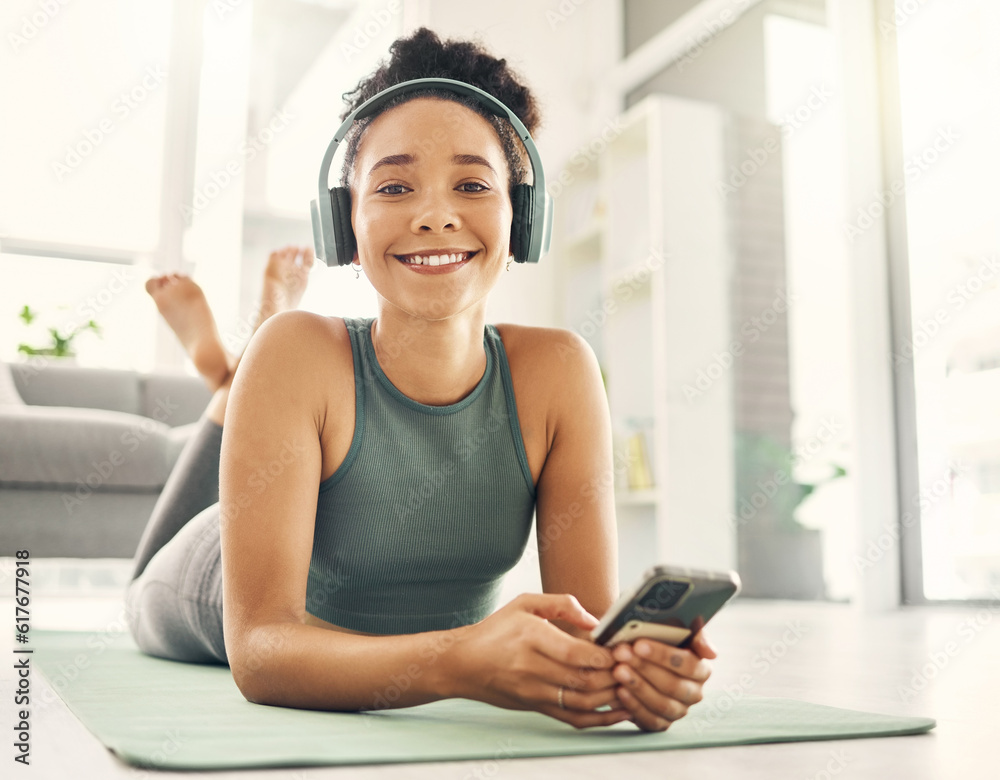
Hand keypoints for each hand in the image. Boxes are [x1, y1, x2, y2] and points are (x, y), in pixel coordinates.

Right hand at [451, 593, 630, 728]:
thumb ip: (562, 604)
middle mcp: (532, 668)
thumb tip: (595, 619)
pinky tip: (619, 710)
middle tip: (634, 665)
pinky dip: (601, 718)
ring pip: (583, 703)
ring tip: (631, 684)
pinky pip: (574, 719)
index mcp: (531, 638)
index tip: (623, 647)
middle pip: (584, 680)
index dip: (606, 655)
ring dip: (612, 697)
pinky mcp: (536, 708)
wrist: (462, 663)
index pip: (578, 654)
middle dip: (615, 675)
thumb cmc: (495, 630)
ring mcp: (534, 692)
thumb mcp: (525, 603)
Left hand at [610, 629, 715, 731]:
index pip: (688, 665)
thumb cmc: (662, 642)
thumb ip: (697, 635)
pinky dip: (633, 705)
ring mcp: (678, 711)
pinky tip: (619, 690)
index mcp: (702, 670)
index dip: (663, 655)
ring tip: (618, 670)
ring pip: (661, 703)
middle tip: (621, 653)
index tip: (639, 644)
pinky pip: (650, 719)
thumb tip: (711, 653)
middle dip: (644, 668)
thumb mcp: (680, 631)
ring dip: (637, 686)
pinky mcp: (661, 723)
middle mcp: (694, 693)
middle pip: (672, 685)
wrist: (642, 659)